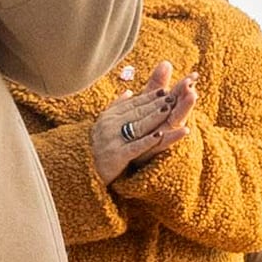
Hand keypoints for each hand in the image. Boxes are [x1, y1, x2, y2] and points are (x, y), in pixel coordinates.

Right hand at [88, 64, 196, 179]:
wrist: (88, 171)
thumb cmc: (101, 146)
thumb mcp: (106, 124)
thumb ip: (117, 107)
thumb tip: (129, 91)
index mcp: (109, 116)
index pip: (133, 103)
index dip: (150, 96)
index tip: (165, 90)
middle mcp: (109, 126)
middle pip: (138, 112)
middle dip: (157, 104)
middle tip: (174, 96)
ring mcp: (112, 140)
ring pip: (138, 126)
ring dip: (155, 117)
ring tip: (170, 109)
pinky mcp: (117, 156)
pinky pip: (136, 146)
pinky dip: (148, 140)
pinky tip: (161, 135)